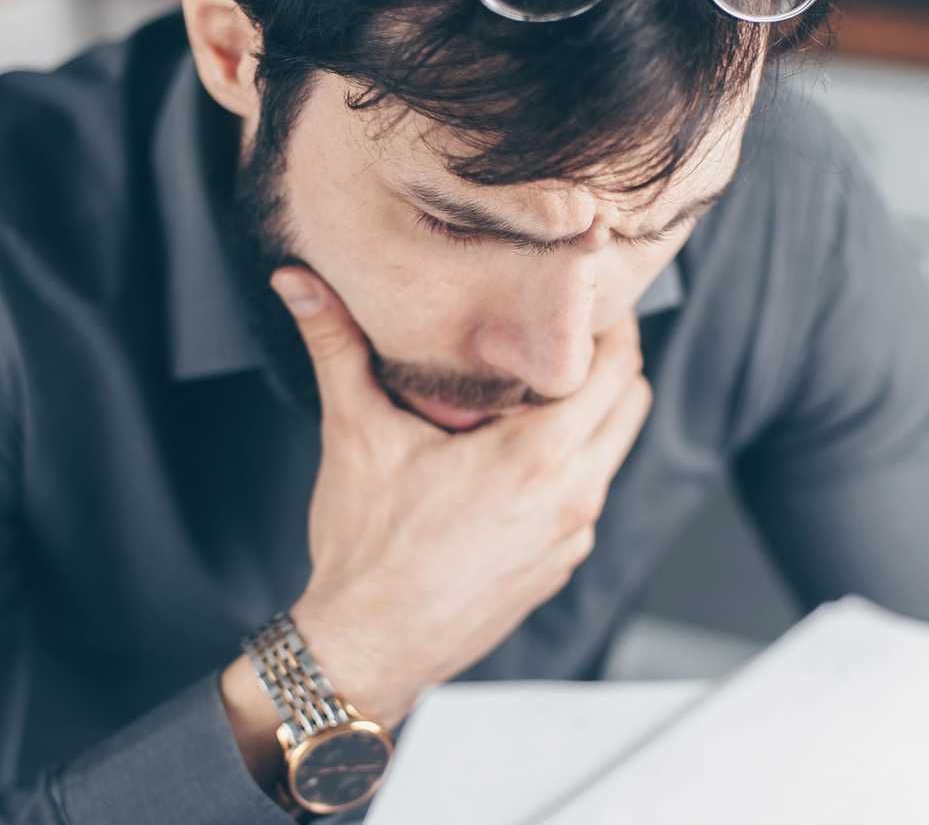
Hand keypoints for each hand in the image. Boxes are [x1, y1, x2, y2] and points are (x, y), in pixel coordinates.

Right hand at [269, 267, 650, 729]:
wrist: (368, 649)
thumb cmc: (367, 549)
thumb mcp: (354, 434)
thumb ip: (334, 346)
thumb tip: (297, 280)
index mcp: (537, 457)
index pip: (616, 367)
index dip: (606, 324)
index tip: (576, 302)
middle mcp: (573, 496)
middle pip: (631, 402)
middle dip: (607, 362)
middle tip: (560, 338)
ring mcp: (572, 537)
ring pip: (613, 450)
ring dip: (590, 414)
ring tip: (536, 392)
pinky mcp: (560, 565)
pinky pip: (589, 495)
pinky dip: (572, 465)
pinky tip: (518, 459)